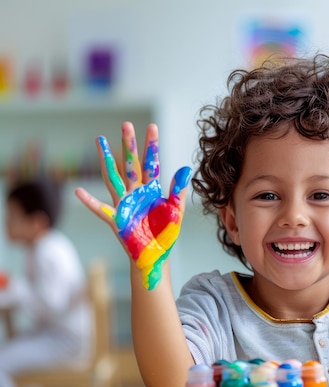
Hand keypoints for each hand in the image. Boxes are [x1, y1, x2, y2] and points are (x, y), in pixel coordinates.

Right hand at [75, 122, 190, 289]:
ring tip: (99, 140)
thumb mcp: (176, 211)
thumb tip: (185, 168)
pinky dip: (89, 202)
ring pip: (113, 177)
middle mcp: (136, 192)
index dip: (151, 146)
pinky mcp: (116, 219)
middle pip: (130, 164)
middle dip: (129, 145)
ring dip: (106, 160)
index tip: (152, 127)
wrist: (156, 256)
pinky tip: (78, 191)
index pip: (151, 163)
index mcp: (151, 190)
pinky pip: (100, 209)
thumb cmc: (165, 233)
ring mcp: (124, 204)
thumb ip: (178, 190)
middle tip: (126, 124)